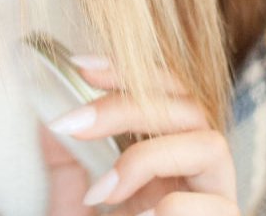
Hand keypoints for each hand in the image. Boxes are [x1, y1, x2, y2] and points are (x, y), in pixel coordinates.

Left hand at [41, 59, 237, 214]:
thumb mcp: (74, 201)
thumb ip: (66, 156)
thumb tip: (46, 104)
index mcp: (168, 152)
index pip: (164, 88)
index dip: (127, 68)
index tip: (79, 65)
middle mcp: (199, 172)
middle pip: (184, 104)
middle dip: (124, 104)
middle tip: (72, 123)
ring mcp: (218, 202)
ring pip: (208, 141)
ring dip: (145, 157)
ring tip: (103, 192)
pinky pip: (215, 206)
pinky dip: (169, 208)